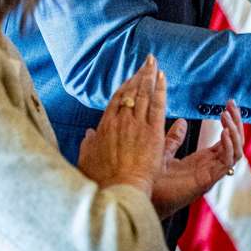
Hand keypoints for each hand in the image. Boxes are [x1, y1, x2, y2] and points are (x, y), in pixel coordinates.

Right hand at [78, 56, 165, 196]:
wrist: (119, 189)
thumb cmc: (103, 180)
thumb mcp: (87, 160)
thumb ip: (88, 144)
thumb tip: (88, 134)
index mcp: (105, 126)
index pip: (117, 100)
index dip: (126, 86)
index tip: (132, 78)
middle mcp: (121, 121)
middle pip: (132, 92)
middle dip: (140, 75)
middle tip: (147, 62)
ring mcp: (137, 125)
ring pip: (145, 94)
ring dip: (150, 76)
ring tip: (155, 63)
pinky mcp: (152, 131)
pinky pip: (158, 105)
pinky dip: (160, 89)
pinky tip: (163, 77)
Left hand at [151, 101, 245, 217]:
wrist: (140, 195)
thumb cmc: (150, 180)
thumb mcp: (164, 152)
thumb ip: (175, 139)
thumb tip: (182, 121)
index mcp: (204, 160)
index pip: (226, 139)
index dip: (230, 121)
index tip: (228, 103)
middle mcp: (211, 167)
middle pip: (235, 143)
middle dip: (236, 122)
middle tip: (231, 103)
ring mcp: (210, 174)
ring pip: (236, 151)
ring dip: (234, 131)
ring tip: (226, 115)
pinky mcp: (207, 181)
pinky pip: (227, 162)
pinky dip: (229, 146)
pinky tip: (224, 132)